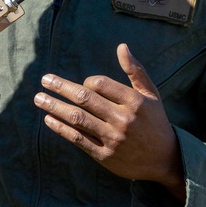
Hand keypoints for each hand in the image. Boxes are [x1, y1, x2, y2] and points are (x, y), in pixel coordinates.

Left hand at [33, 44, 184, 200]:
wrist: (166, 160)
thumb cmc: (155, 122)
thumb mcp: (151, 94)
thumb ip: (135, 70)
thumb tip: (122, 46)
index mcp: (134, 102)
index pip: (100, 84)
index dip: (86, 82)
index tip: (81, 84)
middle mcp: (123, 119)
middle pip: (85, 99)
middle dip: (61, 87)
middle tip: (44, 80)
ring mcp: (112, 139)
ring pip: (78, 119)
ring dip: (55, 106)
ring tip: (39, 98)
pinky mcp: (104, 155)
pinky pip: (78, 139)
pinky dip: (61, 128)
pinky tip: (48, 119)